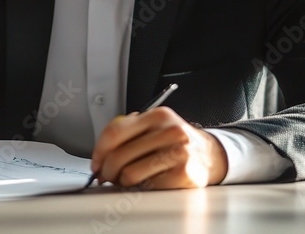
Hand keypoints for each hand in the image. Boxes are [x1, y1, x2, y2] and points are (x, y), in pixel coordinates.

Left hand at [89, 106, 226, 188]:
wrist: (209, 155)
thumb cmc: (176, 142)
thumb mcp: (156, 127)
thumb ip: (130, 133)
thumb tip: (100, 155)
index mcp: (158, 115)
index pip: (116, 131)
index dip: (99, 150)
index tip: (95, 162)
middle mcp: (170, 131)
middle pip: (120, 155)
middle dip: (106, 170)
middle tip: (105, 176)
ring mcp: (179, 152)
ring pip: (130, 173)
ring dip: (121, 181)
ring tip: (124, 180)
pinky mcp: (183, 174)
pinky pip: (147, 186)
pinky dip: (140, 188)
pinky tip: (144, 183)